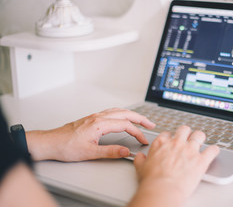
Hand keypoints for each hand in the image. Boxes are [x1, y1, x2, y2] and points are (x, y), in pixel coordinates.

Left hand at [26, 108, 154, 161]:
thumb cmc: (66, 146)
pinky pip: (112, 111)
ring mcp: (95, 116)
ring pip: (118, 111)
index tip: (143, 140)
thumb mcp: (90, 152)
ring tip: (141, 120)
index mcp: (99, 124)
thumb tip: (126, 151)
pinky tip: (123, 117)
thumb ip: (110, 151)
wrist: (51, 142)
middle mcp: (98, 117)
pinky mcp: (92, 118)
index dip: (137, 133)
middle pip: (125, 114)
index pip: (125, 125)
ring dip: (132, 114)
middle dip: (140, 119)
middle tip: (151, 124)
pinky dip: (122, 113)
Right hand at [129, 126, 218, 206]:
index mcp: (162, 144)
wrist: (163, 190)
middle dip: (186, 133)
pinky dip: (214, 150)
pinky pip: (212, 150)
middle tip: (188, 138)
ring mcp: (190, 150)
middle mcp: (177, 143)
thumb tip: (139, 157)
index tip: (172, 142)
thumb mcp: (141, 168)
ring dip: (200, 137)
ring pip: (199, 135)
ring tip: (201, 140)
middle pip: (184, 129)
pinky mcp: (201, 160)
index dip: (170, 138)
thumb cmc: (152, 181)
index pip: (167, 134)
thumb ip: (141, 159)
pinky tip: (214, 151)